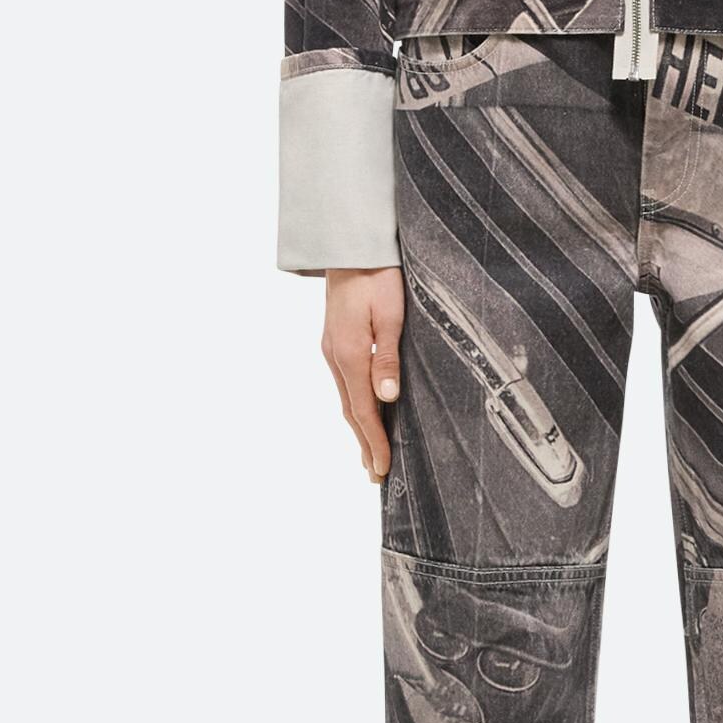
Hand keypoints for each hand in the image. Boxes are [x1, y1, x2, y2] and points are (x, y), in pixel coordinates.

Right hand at [321, 266, 403, 483]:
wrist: (351, 247)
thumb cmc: (378, 276)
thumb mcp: (391, 315)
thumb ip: (388, 358)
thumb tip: (387, 399)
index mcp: (350, 353)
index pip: (363, 410)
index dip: (374, 441)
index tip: (382, 468)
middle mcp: (335, 356)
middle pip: (350, 411)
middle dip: (364, 444)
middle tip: (376, 475)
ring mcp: (332, 349)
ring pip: (345, 399)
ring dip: (358, 429)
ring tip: (369, 455)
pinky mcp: (335, 342)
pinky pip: (344, 384)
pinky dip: (354, 407)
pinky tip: (362, 414)